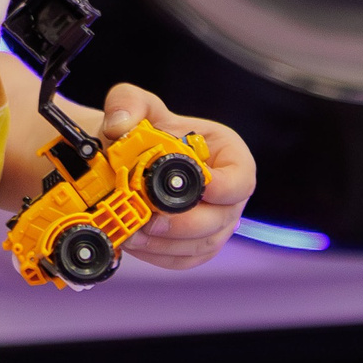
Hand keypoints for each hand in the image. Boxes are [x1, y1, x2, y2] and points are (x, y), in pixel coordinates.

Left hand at [100, 84, 253, 268]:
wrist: (126, 160)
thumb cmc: (144, 134)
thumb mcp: (136, 106)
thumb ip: (128, 102)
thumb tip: (121, 126)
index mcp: (228, 156)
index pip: (242, 178)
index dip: (226, 187)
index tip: (202, 187)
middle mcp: (227, 194)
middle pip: (221, 219)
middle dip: (183, 224)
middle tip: (150, 219)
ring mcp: (213, 224)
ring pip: (201, 245)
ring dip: (165, 243)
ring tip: (132, 232)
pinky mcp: (192, 246)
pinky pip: (182, 260)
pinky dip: (157, 255)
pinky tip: (135, 242)